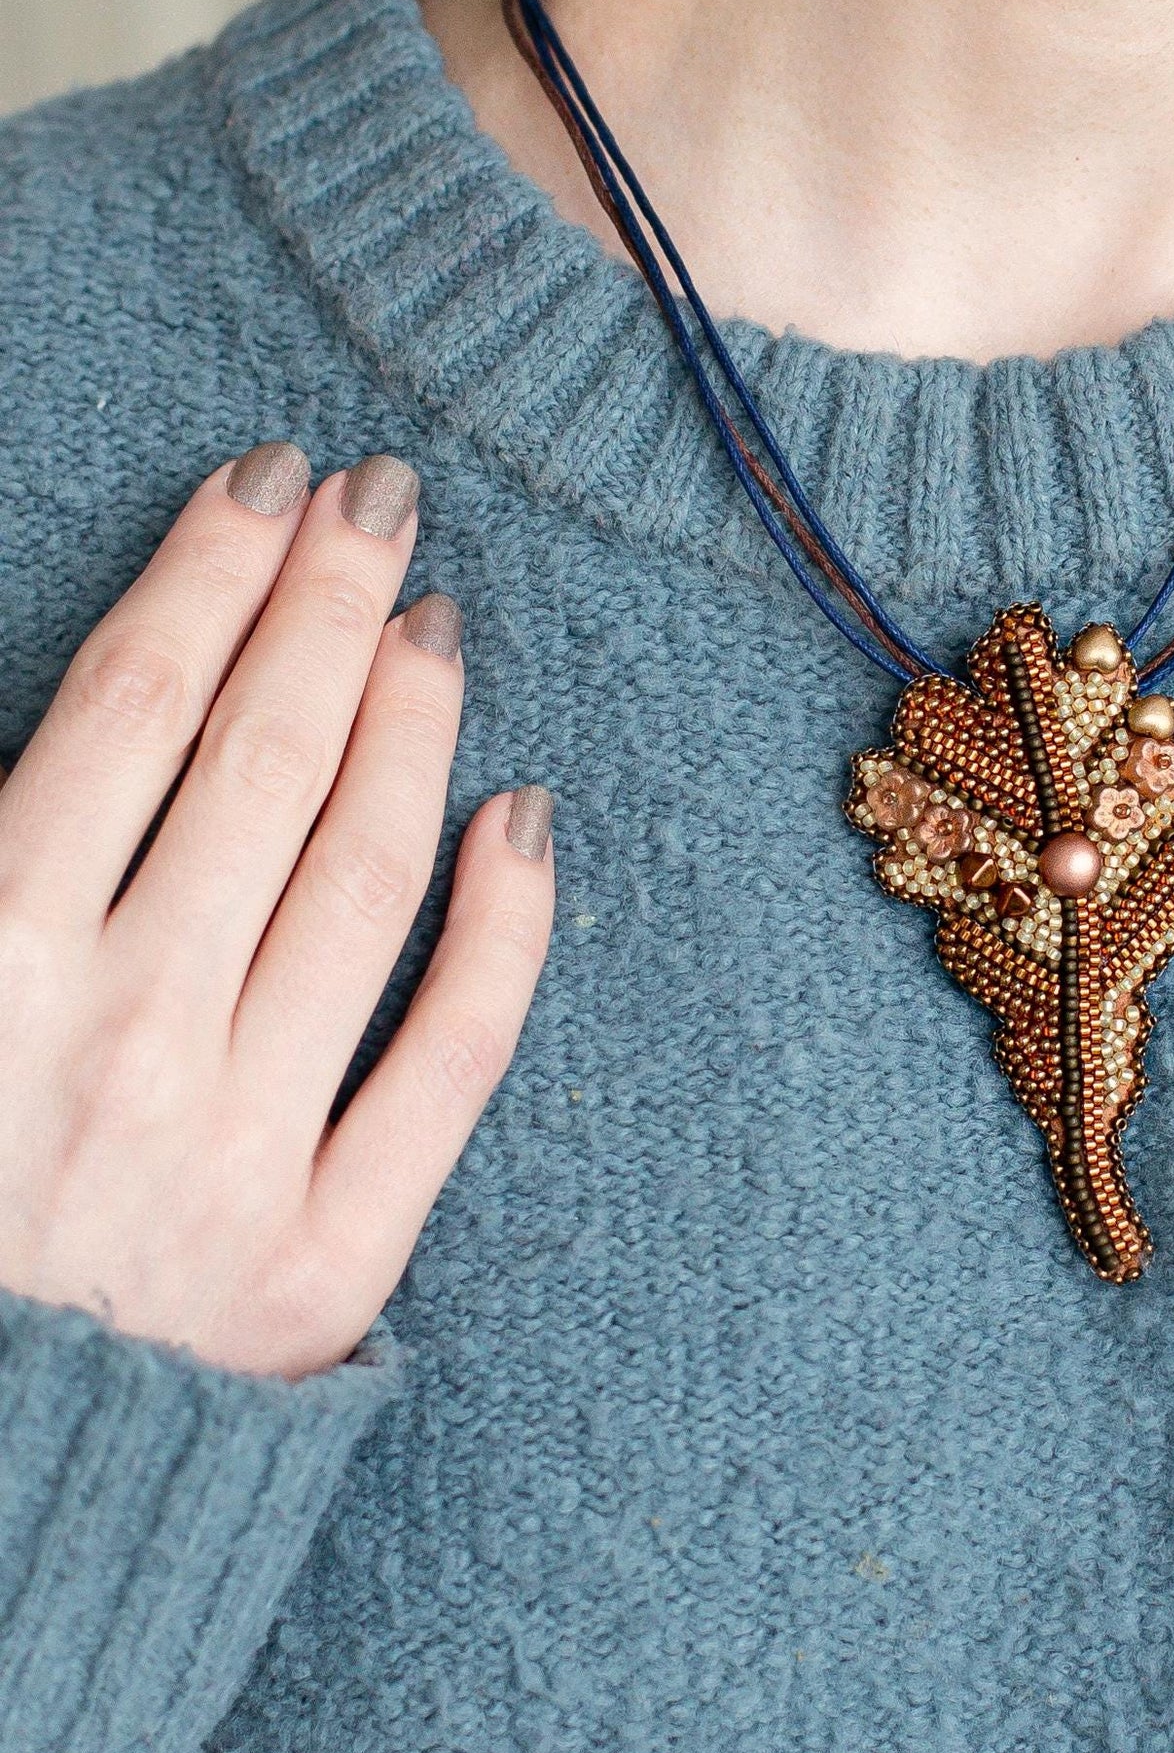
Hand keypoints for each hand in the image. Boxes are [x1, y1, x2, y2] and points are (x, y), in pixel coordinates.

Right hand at [0, 444, 553, 1378]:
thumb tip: (67, 739)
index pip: (127, 710)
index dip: (208, 574)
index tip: (268, 484)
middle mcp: (122, 1041)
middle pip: (259, 762)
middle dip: (323, 603)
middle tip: (381, 497)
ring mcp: (238, 1155)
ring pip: (362, 880)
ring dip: (408, 726)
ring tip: (434, 620)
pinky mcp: (324, 1268)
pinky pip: (449, 1065)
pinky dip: (502, 934)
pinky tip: (526, 818)